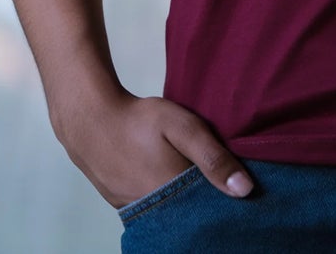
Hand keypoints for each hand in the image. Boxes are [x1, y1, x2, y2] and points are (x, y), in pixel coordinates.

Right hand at [56, 88, 255, 207]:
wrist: (90, 120)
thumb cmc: (139, 120)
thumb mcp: (182, 127)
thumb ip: (212, 157)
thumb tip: (246, 190)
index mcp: (174, 195)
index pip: (210, 210)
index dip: (227, 202)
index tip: (245, 192)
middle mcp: (155, 211)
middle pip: (192, 215)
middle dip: (208, 203)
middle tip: (222, 183)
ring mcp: (137, 211)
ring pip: (172, 214)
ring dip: (187, 203)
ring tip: (200, 181)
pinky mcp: (124, 205)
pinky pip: (153, 209)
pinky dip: (166, 200)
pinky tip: (173, 182)